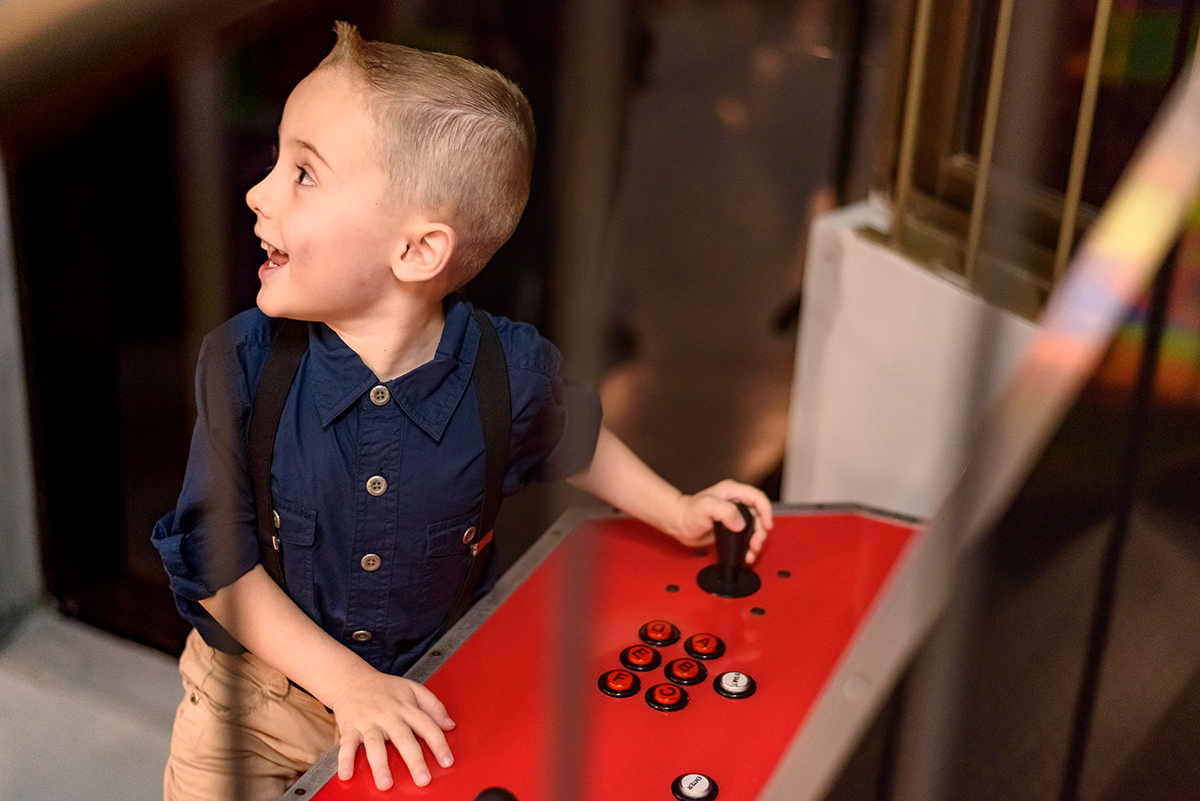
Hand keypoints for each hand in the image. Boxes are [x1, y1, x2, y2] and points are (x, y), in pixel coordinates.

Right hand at [328, 668, 455, 789]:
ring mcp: (368, 722)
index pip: (427, 725)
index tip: (447, 761)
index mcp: (406, 707)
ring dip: (380, 765)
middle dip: (414, 760)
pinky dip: (345, 760)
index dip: (439, 744)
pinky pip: (347, 745)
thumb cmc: (385, 688)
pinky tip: (347, 774)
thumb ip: (434, 706)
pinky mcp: (349, 727)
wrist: (352, 680)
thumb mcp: (413, 689)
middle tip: (423, 779)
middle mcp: (388, 715)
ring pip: (375, 744)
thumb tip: (450, 725)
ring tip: (385, 783)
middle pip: (403, 738)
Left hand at [669, 480, 773, 562]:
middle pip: (759, 515)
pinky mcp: (732, 528)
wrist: (679, 524)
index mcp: (733, 492)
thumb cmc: (688, 512)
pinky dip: (749, 546)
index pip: (758, 498)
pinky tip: (747, 553)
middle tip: (755, 543)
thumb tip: (740, 523)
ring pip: (755, 527)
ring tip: (752, 551)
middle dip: (761, 531)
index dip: (766, 511)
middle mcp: (736, 502)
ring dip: (756, 540)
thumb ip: (725, 511)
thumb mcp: (706, 507)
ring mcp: (735, 515)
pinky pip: (746, 536)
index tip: (767, 525)